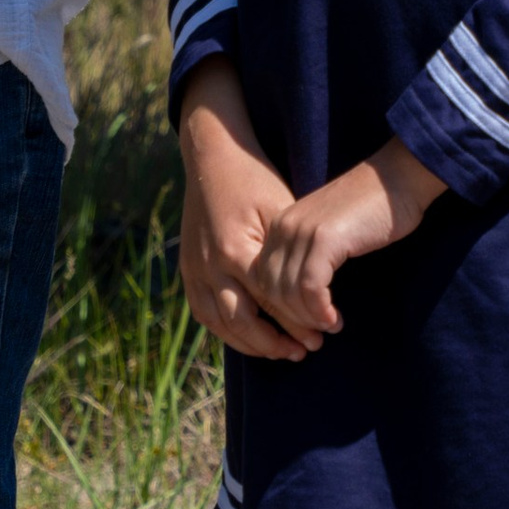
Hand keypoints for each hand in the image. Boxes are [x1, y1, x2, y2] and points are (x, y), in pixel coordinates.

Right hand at [178, 59, 307, 362]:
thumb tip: (314, 294)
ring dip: (250, 344)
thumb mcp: (281, 209)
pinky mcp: (187, 268)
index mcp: (235, 250)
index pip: (269, 302)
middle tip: (304, 352)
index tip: (321, 335)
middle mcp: (209, 266)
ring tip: (281, 352)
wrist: (213, 156)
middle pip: (242, 322)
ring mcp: (193, 269)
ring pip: (219, 324)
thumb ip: (289, 255)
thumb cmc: (255, 179)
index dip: (296, 323)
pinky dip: (226, 331)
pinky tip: (249, 338)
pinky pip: (203, 312)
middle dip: (274, 343)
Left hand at [246, 140, 444, 349]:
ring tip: (330, 326)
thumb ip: (308, 257)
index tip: (304, 326)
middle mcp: (284, 226)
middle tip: (316, 336)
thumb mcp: (327, 232)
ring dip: (308, 319)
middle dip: (292, 320)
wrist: (397, 178)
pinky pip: (311, 289)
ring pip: (288, 293)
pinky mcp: (325, 239)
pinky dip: (320, 311)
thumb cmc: (370, 209)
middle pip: (270, 289)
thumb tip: (300, 302)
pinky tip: (334, 318)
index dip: (280, 308)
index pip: (262, 279)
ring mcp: (302, 231)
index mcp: (280, 225)